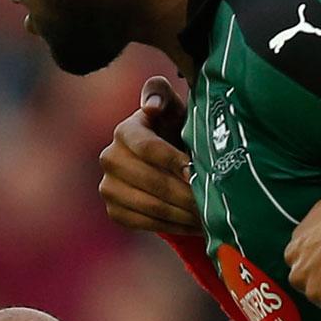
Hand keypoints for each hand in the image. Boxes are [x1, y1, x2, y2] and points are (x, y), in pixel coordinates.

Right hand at [99, 77, 199, 234]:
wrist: (164, 161)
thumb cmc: (174, 128)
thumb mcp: (172, 107)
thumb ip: (161, 94)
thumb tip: (151, 107)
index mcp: (125, 131)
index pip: (148, 148)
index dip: (173, 160)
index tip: (197, 172)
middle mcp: (109, 158)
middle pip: (151, 182)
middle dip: (185, 194)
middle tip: (212, 202)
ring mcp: (109, 187)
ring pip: (150, 206)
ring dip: (183, 214)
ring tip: (209, 216)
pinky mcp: (114, 211)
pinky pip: (146, 223)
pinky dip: (174, 227)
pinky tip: (195, 225)